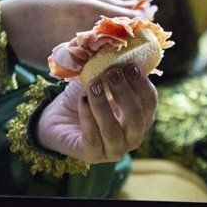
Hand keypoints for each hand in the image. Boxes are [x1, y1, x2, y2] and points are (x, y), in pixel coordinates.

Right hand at [0, 0, 150, 69]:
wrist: (6, 26)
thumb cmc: (39, 4)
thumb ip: (106, 1)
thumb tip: (138, 4)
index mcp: (89, 10)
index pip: (128, 18)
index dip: (144, 23)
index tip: (156, 25)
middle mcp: (86, 31)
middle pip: (124, 40)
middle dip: (140, 42)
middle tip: (156, 45)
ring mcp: (78, 50)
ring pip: (112, 56)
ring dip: (127, 57)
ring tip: (140, 59)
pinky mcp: (69, 65)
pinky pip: (96, 67)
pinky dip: (107, 67)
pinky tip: (115, 68)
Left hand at [37, 63, 156, 162]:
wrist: (57, 116)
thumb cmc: (85, 97)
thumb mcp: (100, 79)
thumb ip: (113, 69)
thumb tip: (118, 50)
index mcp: (140, 118)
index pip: (150, 103)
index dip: (142, 84)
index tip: (129, 65)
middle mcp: (132, 137)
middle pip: (137, 118)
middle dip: (125, 93)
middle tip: (111, 73)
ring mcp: (113, 150)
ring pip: (113, 130)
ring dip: (103, 104)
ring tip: (93, 83)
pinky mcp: (92, 156)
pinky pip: (92, 137)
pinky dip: (87, 115)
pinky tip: (82, 99)